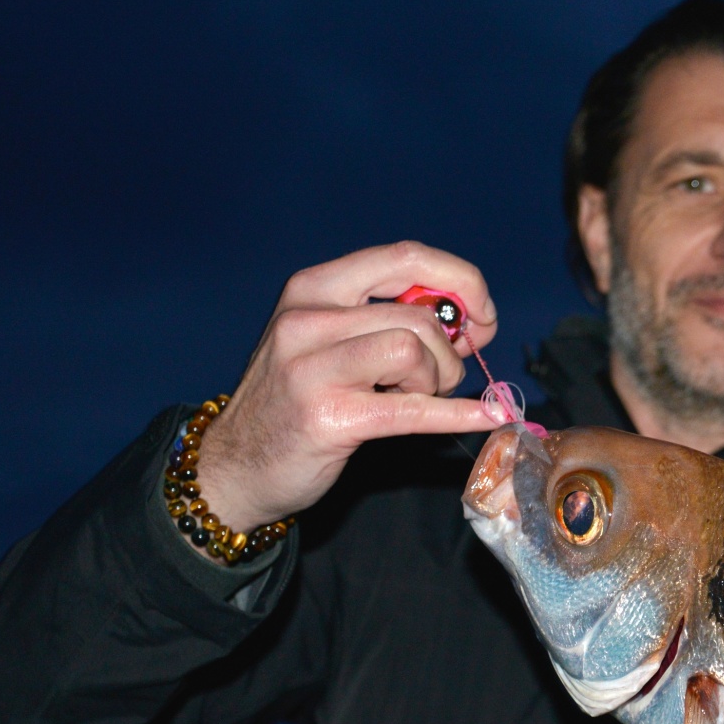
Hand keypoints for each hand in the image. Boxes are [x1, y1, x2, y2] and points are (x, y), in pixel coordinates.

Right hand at [196, 241, 500, 530]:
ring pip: (416, 352)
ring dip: (437, 382)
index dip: (460, 281)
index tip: (483, 315)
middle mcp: (308, 318)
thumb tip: (466, 319)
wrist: (236, 465)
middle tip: (437, 382)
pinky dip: (459, 414)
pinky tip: (487, 417)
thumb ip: (388, 319)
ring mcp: (313, 367)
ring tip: (415, 400)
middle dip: (449, 354)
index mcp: (314, 287)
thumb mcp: (329, 340)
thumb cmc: (296, 400)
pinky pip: (414, 409)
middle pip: (418, 317)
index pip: (405, 258)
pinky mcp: (329, 417)